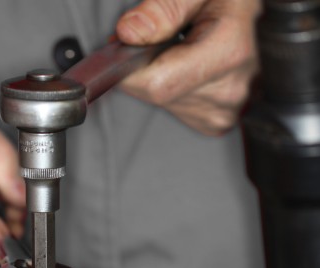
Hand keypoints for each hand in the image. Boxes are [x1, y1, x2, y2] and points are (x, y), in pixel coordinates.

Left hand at [116, 0, 260, 134]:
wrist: (276, 17)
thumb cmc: (244, 1)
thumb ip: (166, 8)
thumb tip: (129, 33)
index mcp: (228, 54)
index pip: (154, 85)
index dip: (128, 67)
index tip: (123, 48)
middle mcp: (227, 92)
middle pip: (154, 94)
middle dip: (145, 66)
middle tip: (164, 36)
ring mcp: (224, 112)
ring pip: (163, 103)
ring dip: (162, 76)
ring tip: (189, 47)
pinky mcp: (217, 123)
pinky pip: (178, 110)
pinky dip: (177, 88)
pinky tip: (195, 66)